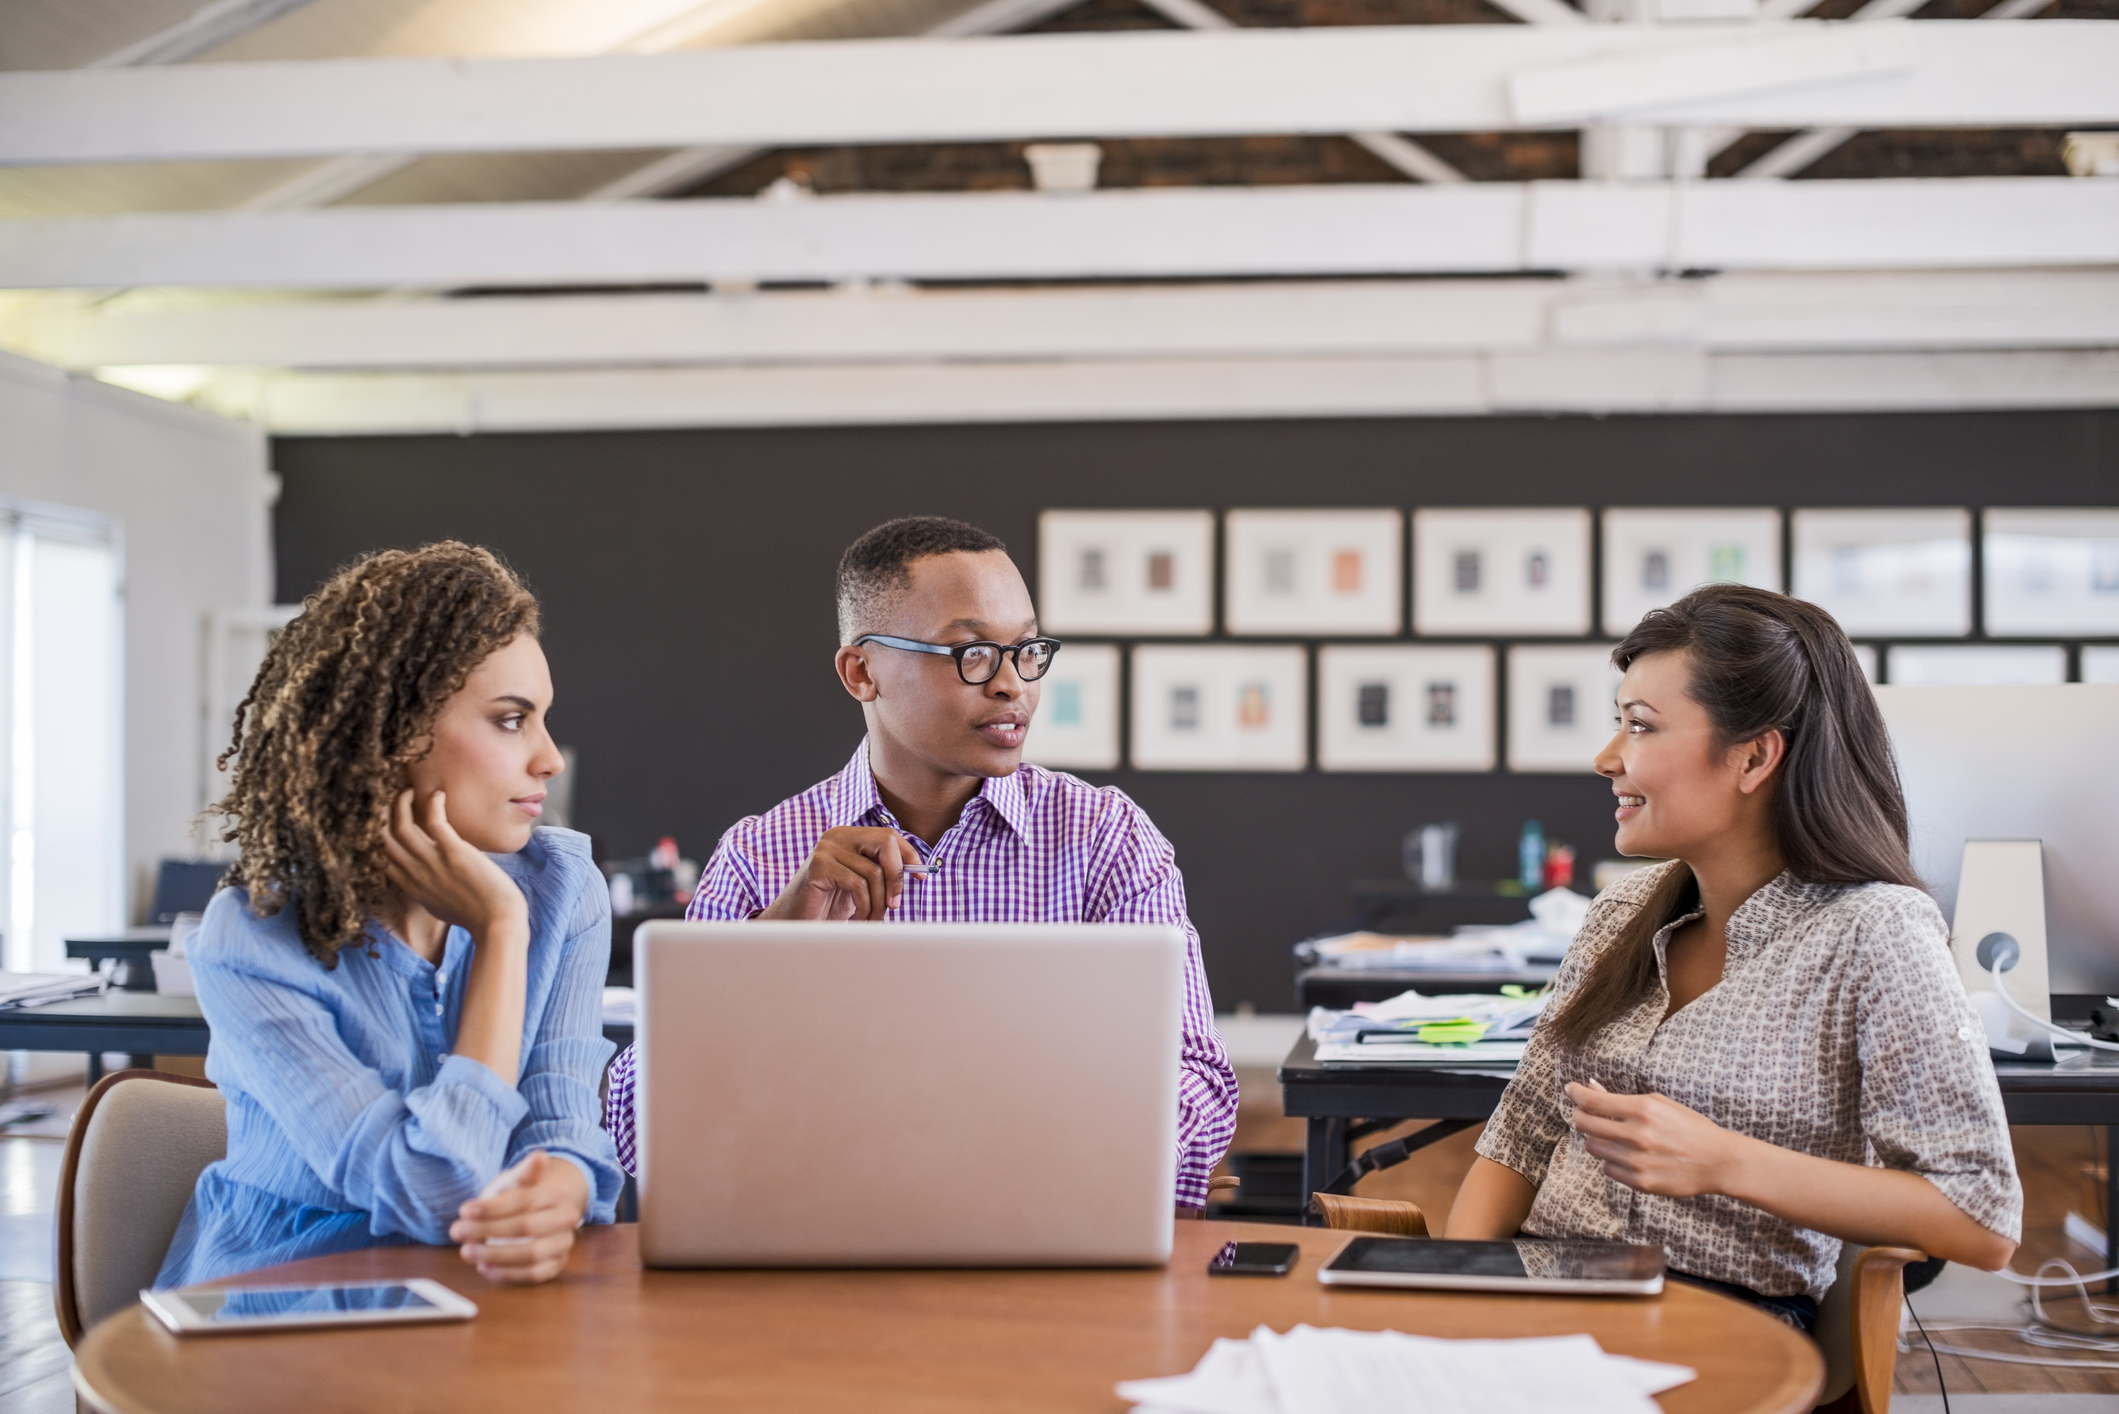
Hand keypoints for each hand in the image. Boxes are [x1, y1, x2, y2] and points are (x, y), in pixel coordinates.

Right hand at [381, 789, 526, 938]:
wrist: (498, 923)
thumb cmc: (475, 916)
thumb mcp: (438, 906)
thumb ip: (426, 890)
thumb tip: (424, 881)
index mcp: (411, 886)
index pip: (378, 857)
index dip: (373, 836)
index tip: (379, 820)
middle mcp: (415, 873)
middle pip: (382, 839)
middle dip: (380, 815)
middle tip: (389, 798)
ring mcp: (433, 862)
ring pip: (401, 827)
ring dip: (401, 803)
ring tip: (408, 790)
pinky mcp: (455, 853)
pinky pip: (434, 822)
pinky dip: (434, 804)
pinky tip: (439, 794)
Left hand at [449, 1151, 588, 1283]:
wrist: (540, 1214)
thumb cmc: (521, 1197)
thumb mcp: (516, 1182)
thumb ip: (524, 1173)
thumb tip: (539, 1155)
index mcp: (556, 1195)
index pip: (524, 1201)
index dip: (493, 1207)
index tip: (465, 1210)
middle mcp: (566, 1220)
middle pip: (527, 1228)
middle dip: (488, 1231)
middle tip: (458, 1232)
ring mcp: (563, 1244)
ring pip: (532, 1254)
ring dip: (495, 1255)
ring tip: (467, 1252)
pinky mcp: (555, 1265)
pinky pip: (534, 1275)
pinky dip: (507, 1273)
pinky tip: (484, 1267)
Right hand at [759, 827, 920, 920]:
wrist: (795, 922)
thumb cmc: (830, 904)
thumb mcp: (861, 884)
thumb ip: (881, 871)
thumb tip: (919, 870)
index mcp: (850, 835)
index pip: (889, 836)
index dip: (909, 855)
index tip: (921, 877)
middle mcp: (838, 835)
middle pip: (886, 843)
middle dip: (896, 876)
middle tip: (895, 904)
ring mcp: (827, 849)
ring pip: (874, 872)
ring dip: (879, 902)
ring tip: (871, 919)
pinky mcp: (819, 866)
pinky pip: (858, 884)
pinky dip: (864, 906)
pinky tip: (857, 918)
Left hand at [1565, 1080, 1743, 1197]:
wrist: (1718, 1161)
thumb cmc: (1691, 1128)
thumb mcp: (1660, 1104)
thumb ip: (1623, 1099)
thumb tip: (1591, 1088)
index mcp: (1643, 1110)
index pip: (1592, 1102)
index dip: (1575, 1094)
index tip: (1570, 1089)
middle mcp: (1637, 1135)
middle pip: (1585, 1124)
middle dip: (1579, 1116)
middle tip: (1584, 1113)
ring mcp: (1637, 1161)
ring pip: (1593, 1147)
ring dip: (1597, 1139)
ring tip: (1612, 1135)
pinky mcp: (1640, 1183)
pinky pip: (1608, 1169)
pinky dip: (1611, 1160)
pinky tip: (1627, 1155)